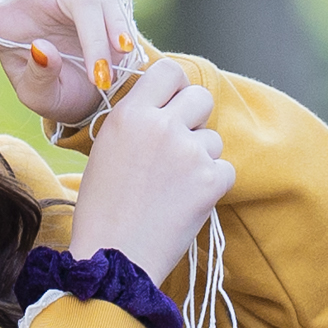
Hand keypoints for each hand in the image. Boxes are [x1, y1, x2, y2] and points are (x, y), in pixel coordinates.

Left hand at [0, 0, 136, 126]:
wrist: (105, 93)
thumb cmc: (62, 92)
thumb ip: (37, 78)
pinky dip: (114, 35)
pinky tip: (118, 55)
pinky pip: (108, 8)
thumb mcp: (42, 98)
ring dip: (95, 42)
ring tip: (102, 77)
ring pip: (83, 3)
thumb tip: (40, 48)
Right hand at [69, 69, 234, 279]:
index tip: (170, 105)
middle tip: (178, 145)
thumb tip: (164, 104)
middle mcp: (161, 125)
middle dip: (194, 118)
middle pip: (201, 97)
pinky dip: (211, 184)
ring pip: (213, 138)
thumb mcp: (106, 149)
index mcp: (129, 114)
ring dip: (201, 156)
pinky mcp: (211, 181)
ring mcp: (189, 152)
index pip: (169, 70)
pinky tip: (186, 201)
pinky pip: (225, 168)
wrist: (114, 257)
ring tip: (172, 185)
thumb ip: (135, 120)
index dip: (174, 88)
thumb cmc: (102, 208)